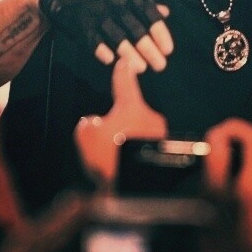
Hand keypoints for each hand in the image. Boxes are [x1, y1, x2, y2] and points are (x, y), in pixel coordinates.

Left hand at [0, 192, 89, 251]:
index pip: (49, 246)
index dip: (71, 222)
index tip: (93, 205)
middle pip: (34, 234)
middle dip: (61, 213)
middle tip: (89, 197)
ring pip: (19, 236)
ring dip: (46, 219)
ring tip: (70, 207)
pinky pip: (8, 246)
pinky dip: (29, 231)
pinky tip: (40, 228)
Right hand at [39, 0, 172, 71]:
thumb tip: (165, 13)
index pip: (149, 14)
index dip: (160, 34)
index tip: (168, 50)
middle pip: (136, 29)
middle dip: (150, 50)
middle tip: (160, 65)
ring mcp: (96, 11)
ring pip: (117, 38)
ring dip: (131, 56)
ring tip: (142, 68)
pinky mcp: (80, 21)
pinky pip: (93, 41)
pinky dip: (103, 51)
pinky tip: (112, 61)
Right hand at [74, 55, 167, 185]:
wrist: (135, 190)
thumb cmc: (111, 159)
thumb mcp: (87, 136)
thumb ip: (88, 124)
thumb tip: (94, 123)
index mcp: (132, 107)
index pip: (125, 83)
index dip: (122, 72)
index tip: (125, 61)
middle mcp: (150, 118)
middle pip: (129, 115)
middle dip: (117, 127)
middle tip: (106, 147)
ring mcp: (160, 137)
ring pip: (136, 134)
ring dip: (125, 144)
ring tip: (114, 163)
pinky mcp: (164, 155)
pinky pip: (143, 150)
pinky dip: (133, 157)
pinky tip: (124, 170)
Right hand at [204, 118, 251, 251]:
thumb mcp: (210, 210)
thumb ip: (214, 170)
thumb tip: (216, 139)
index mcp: (251, 185)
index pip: (248, 137)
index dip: (226, 129)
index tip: (206, 137)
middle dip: (230, 138)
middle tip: (207, 146)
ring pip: (250, 162)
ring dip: (229, 157)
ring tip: (205, 169)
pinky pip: (249, 179)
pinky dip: (232, 174)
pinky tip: (214, 190)